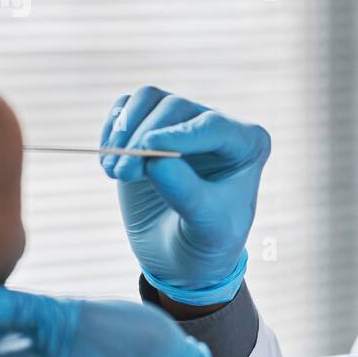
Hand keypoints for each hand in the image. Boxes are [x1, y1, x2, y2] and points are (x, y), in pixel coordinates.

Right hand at [100, 87, 270, 305]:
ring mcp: (182, 123)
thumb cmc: (207, 242)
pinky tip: (110, 163)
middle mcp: (217, 126)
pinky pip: (126, 108)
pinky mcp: (150, 128)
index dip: (178, 134)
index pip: (212, 125)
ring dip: (124, 129)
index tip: (146, 151)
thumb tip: (156, 159)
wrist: (184, 257)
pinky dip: (112, 130)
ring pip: (148, 99)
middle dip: (143, 138)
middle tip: (123, 174)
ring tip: (115, 171)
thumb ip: (186, 193)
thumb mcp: (206, 226)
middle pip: (174, 107)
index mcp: (247, 144)